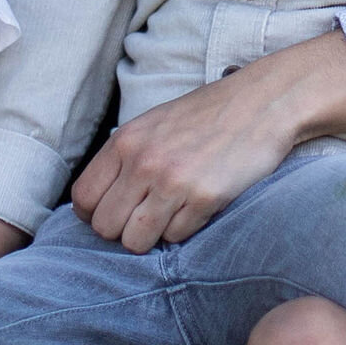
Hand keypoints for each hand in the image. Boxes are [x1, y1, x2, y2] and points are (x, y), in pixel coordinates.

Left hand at [68, 29, 345, 251]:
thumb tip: (99, 201)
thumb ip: (126, 157)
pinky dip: (183, 231)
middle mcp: (143, 162)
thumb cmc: (207, 115)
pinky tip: (197, 209)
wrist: (262, 103)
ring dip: (152, 237)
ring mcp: (172, 182)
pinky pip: (175, 238)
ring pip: (135, 241)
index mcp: (126, 141)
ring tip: (170, 217)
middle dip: (122, 231)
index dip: (95, 214)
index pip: (83, 199)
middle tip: (145, 219)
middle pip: (105, 227)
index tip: (116, 213)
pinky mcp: (204, 199)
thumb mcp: (154, 125)